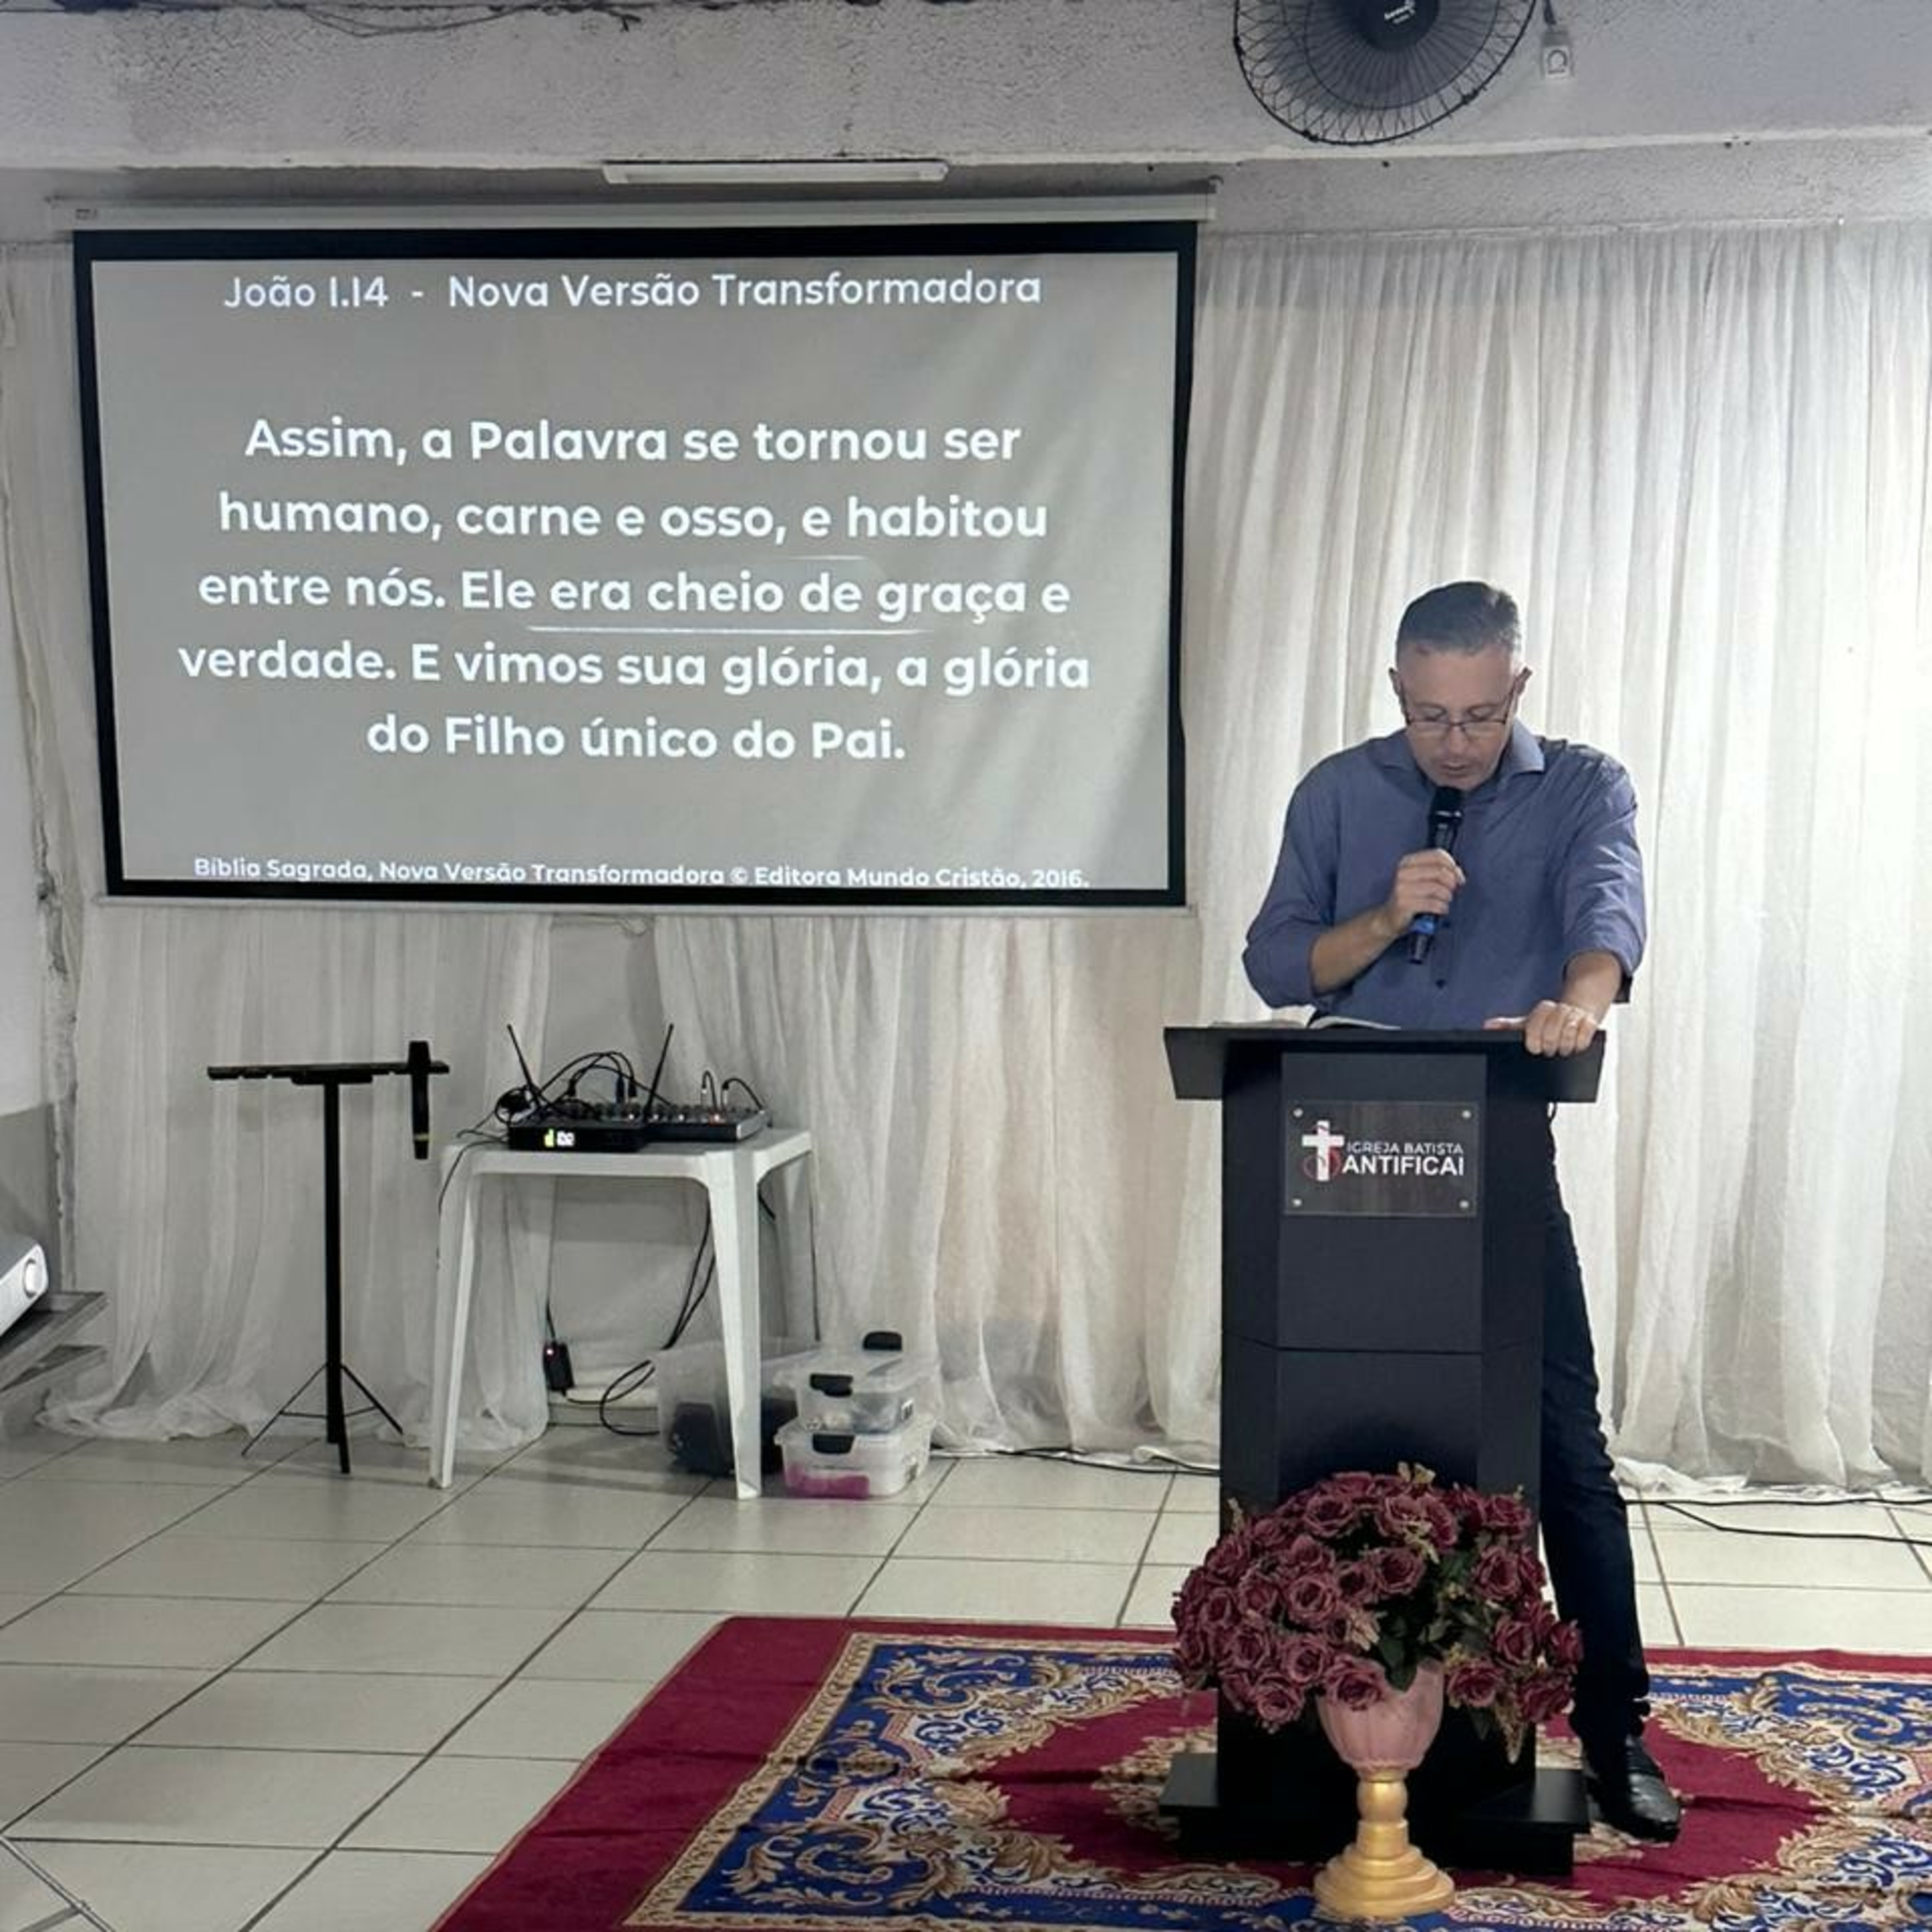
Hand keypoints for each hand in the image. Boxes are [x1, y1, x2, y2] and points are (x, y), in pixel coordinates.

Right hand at [1379, 849, 1464, 941]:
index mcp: (1407, 862)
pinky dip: (1442, 907)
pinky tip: (1441, 909)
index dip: (1452, 866)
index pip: (1437, 855)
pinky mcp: (1404, 904)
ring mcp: (1402, 888)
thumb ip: (1440, 871)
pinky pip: (1433, 904)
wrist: (1390, 918)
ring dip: (1447, 897)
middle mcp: (1403, 872)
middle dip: (1452, 883)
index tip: (1458, 877)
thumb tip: (1458, 874)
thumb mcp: (1422, 879)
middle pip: (1440, 871)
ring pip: (1438, 888)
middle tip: (1451, 891)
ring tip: (1444, 901)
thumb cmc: (1411, 897)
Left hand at [1485, 1002, 1600, 1056]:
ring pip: (1569, 1032)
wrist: (1579, 1009)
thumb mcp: (1528, 1023)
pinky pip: (1586, 1033)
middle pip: (1552, 1029)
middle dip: (1550, 1045)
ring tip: (1562, 1050)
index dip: (1534, 1038)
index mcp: (1543, 1010)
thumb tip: (1488, 1026)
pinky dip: (1580, 1043)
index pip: (1536, 1022)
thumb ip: (1508, 1026)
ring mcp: (1575, 1016)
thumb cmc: (1550, 1021)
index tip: (1534, 1048)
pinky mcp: (1591, 1022)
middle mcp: (1559, 1010)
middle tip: (1549, 1052)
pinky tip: (1576, 1046)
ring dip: (1564, 1046)